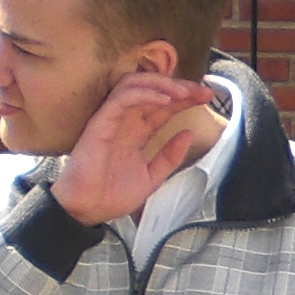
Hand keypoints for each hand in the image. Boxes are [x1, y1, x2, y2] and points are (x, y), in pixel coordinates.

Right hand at [52, 74, 220, 226]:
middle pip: (153, 90)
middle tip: (201, 91)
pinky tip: (163, 100)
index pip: (163, 106)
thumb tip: (188, 134)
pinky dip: (144, 94)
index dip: (185, 98)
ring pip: (135, 85)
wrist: (87, 210)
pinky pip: (122, 99)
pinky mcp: (100, 122)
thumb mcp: (151, 177)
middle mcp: (125, 121)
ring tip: (184, 92)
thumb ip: (169, 157)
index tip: (207, 97)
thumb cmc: (110, 195)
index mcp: (137, 132)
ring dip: (162, 84)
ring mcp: (112, 119)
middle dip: (180, 86)